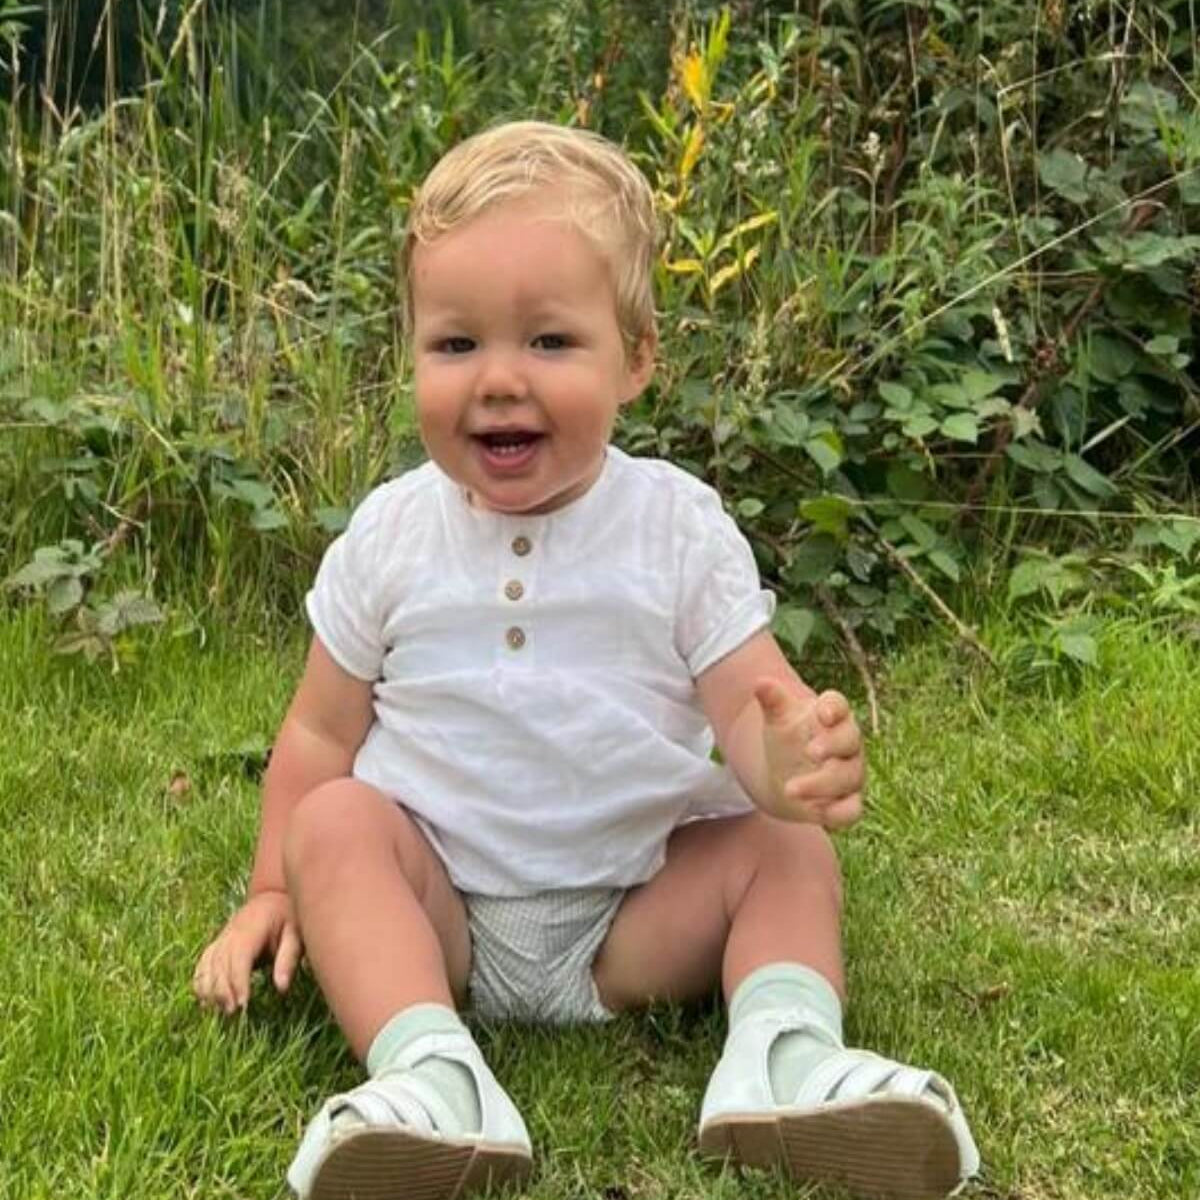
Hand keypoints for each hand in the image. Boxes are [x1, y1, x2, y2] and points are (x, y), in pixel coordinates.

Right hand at [192, 889, 301, 1014]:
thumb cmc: (289, 917)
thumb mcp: (297, 933)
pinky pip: (203, 964)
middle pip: (220, 964)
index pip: (239, 957)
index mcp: (251, 927)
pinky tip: (206, 1001)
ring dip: (210, 990)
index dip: (238, 981)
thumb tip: (281, 988)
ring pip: (207, 965)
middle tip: (233, 1013)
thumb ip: (289, 958)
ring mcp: (221, 937)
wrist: (274, 899)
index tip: (243, 1004)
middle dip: (223, 990)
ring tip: (221, 1011)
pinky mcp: (217, 944)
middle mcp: (231, 932)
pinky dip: (201, 982)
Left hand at [755, 680, 864, 828]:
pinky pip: (852, 809)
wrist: (784, 773)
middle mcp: (848, 744)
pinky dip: (839, 813)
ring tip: (789, 788)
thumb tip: (759, 682)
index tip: (822, 713)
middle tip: (809, 752)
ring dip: (822, 784)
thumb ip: (772, 700)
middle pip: (850, 741)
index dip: (835, 708)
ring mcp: (850, 772)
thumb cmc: (787, 738)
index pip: (840, 706)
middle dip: (832, 746)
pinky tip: (819, 815)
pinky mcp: (846, 801)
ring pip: (849, 777)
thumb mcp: (778, 718)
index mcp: (832, 716)